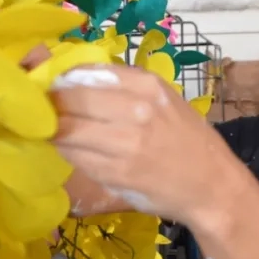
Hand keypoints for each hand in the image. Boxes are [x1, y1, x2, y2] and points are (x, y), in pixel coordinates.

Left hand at [49, 65, 237, 225]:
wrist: (212, 185)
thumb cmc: (186, 139)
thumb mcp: (161, 98)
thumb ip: (122, 86)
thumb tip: (71, 78)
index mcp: (146, 84)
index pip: (85, 73)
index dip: (61, 81)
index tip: (53, 88)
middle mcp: (135, 109)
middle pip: (70, 100)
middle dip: (52, 105)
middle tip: (46, 111)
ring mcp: (125, 142)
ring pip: (66, 130)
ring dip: (55, 131)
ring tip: (54, 131)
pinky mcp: (116, 172)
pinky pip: (76, 157)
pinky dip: (67, 152)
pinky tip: (72, 151)